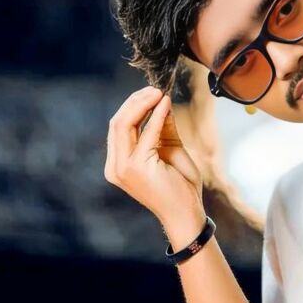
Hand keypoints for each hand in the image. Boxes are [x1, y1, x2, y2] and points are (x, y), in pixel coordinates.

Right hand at [105, 86, 203, 222]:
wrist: (187, 213)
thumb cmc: (180, 185)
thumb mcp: (169, 148)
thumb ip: (161, 126)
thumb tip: (161, 100)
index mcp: (118, 163)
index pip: (118, 127)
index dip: (133, 106)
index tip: (152, 92)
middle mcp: (115, 166)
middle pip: (117, 122)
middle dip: (135, 101)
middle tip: (155, 89)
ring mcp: (123, 168)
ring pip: (123, 124)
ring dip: (142, 104)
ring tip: (158, 93)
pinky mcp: (137, 167)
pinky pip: (146, 133)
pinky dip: (156, 116)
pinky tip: (165, 104)